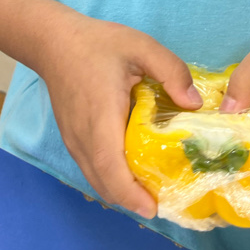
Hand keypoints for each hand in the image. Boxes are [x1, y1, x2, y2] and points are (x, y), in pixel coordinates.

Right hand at [39, 12, 201, 217]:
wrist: (54, 42)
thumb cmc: (98, 44)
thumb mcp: (141, 46)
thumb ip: (171, 71)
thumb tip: (194, 104)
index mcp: (101, 116)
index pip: (110, 166)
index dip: (130, 193)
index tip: (153, 208)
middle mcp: (83, 135)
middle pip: (103, 182)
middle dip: (131, 200)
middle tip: (163, 201)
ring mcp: (73, 139)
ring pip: (95, 179)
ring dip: (120, 191)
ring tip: (150, 190)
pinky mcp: (71, 137)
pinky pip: (91, 168)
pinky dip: (110, 178)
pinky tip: (130, 169)